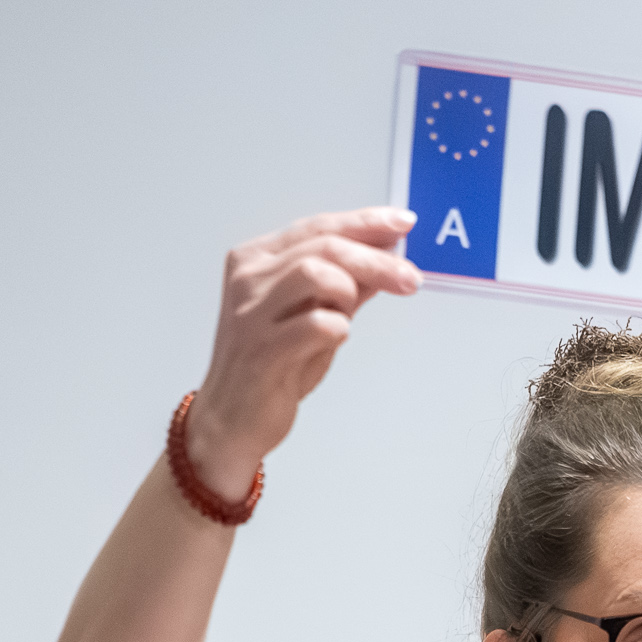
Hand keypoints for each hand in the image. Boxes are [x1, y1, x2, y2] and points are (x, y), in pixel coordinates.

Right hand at [187, 208, 421, 491]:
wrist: (231, 418)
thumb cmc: (271, 366)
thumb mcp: (312, 315)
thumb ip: (345, 284)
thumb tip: (386, 256)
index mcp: (256, 260)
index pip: (318, 227)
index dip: (365, 223)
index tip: (402, 223)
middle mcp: (249, 279)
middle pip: (324, 247)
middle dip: (376, 260)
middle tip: (409, 278)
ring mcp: (252, 313)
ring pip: (316, 274)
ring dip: (350, 293)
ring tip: (348, 317)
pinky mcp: (262, 350)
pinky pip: (318, 325)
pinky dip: (339, 329)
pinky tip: (334, 339)